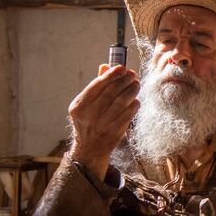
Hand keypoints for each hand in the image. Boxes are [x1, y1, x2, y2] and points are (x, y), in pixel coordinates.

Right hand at [68, 65, 139, 179]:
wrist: (90, 149)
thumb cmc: (90, 121)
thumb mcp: (86, 105)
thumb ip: (96, 86)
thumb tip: (105, 66)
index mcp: (79, 106)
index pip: (96, 85)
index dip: (111, 75)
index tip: (122, 67)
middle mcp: (88, 115)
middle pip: (110, 92)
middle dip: (124, 80)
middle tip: (132, 74)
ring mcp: (101, 125)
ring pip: (121, 102)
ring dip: (131, 90)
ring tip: (136, 84)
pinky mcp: (113, 133)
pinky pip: (128, 114)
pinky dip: (134, 105)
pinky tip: (136, 100)